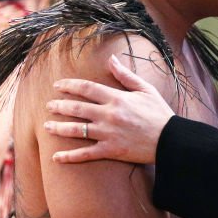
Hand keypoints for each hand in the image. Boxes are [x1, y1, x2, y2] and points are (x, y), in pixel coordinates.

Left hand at [45, 54, 174, 163]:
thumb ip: (126, 75)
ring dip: (59, 128)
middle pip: (77, 108)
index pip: (87, 88)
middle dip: (60, 105)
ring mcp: (108, 134)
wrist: (171, 140)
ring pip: (77, 130)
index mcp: (117, 98)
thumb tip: (111, 59)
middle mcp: (109, 115)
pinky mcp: (111, 151)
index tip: (58, 85)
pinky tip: (57, 157)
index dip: (70, 85)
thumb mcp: (145, 89)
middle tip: (48, 105)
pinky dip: (70, 156)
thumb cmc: (160, 113)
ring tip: (47, 126)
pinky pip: (86, 154)